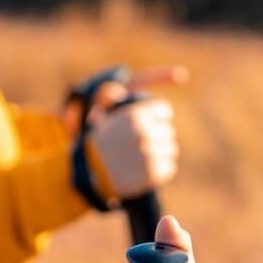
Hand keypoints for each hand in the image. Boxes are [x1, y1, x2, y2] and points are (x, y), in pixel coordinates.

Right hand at [84, 66, 186, 199]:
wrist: (90, 174)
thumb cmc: (99, 143)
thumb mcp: (103, 116)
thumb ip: (110, 98)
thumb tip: (117, 88)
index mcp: (135, 115)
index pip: (164, 110)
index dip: (160, 116)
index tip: (154, 123)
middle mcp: (144, 132)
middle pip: (169, 131)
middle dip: (159, 136)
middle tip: (145, 144)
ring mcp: (150, 153)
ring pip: (171, 150)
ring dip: (162, 153)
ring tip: (145, 157)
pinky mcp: (153, 173)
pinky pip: (170, 167)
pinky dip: (162, 169)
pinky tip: (147, 169)